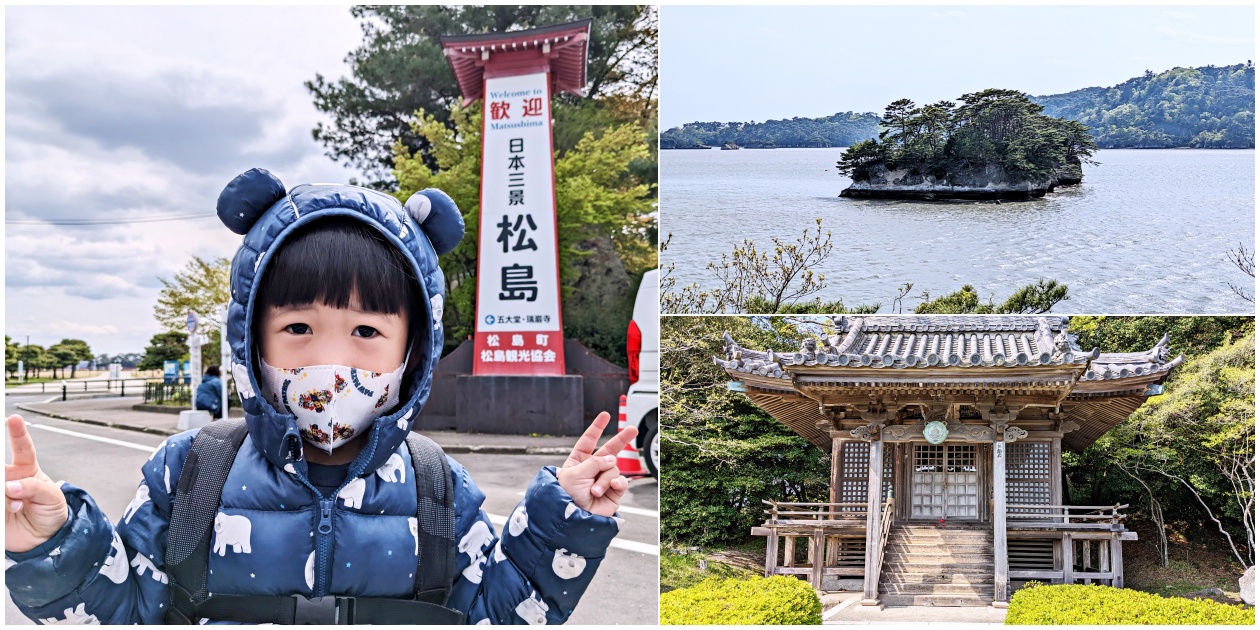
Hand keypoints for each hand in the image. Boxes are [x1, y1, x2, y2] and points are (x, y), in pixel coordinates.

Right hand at [6, 415, 67, 552]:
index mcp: (27, 470)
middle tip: (8, 484)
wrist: (43, 538)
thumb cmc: (50, 512)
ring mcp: (0, 492)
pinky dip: (4, 508)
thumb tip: (11, 486)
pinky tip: (10, 512)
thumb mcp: (53, 498)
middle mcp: (9, 478)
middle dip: (3, 471)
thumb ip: (34, 488)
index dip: (18, 433)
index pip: (23, 448)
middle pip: (1, 467)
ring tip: (18, 507)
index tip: (14, 419)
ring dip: (6, 496)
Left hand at [555, 412, 637, 517]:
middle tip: (633, 429)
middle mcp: (592, 469)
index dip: (597, 428)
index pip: (588, 441)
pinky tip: (612, 487)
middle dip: (621, 439)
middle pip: (609, 450)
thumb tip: (612, 459)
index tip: (605, 415)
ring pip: (613, 469)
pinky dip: (616, 483)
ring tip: (594, 491)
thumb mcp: (576, 473)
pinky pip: (621, 481)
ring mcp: (604, 480)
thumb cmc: (566, 496)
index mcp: (578, 461)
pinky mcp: (613, 492)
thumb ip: (595, 462)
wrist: (573, 518)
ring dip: (604, 479)